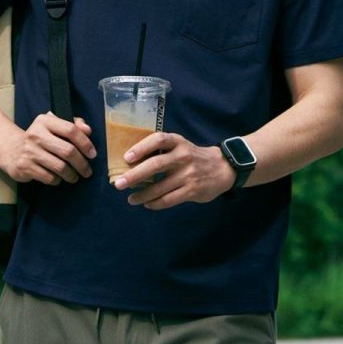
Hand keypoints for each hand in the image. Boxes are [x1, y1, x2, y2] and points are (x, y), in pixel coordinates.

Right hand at [1, 113, 95, 184]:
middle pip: (68, 151)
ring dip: (71, 175)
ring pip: (60, 167)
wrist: (12, 149)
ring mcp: (29, 151)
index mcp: (45, 121)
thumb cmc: (41, 138)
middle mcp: (35, 134)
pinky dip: (58, 180)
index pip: (71, 130)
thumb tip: (87, 130)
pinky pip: (49, 177)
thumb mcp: (54, 126)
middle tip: (87, 171)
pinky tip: (58, 178)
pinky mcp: (24, 166)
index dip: (85, 143)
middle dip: (82, 164)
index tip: (92, 154)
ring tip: (74, 177)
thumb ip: (73, 125)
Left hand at [113, 131, 235, 208]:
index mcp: (178, 142)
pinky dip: (155, 203)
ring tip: (131, 199)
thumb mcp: (181, 146)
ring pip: (160, 187)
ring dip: (142, 195)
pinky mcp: (192, 191)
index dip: (141, 148)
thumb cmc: (193, 157)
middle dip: (135, 175)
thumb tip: (131, 163)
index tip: (126, 157)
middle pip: (156, 165)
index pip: (158, 140)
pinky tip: (147, 204)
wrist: (223, 168)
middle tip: (119, 184)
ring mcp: (188, 175)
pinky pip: (168, 200)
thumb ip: (162, 151)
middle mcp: (183, 157)